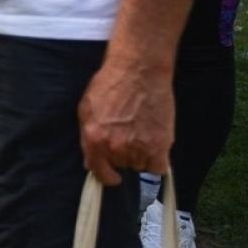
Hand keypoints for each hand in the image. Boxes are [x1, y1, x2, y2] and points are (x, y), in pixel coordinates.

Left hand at [78, 56, 173, 184]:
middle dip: (123, 154)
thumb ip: (87, 137)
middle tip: (128, 133)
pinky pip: (159, 168)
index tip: (112, 176)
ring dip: (141, 155)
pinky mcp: (160, 145)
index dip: (106, 175)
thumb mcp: (86, 109)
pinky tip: (156, 145)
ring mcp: (138, 148)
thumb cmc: (111, 84)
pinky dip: (158, 160)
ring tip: (142, 133)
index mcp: (95, 139)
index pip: (99, 171)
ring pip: (140, 165)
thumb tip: (89, 162)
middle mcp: (115, 148)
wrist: (139, 71)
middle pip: (122, 165)